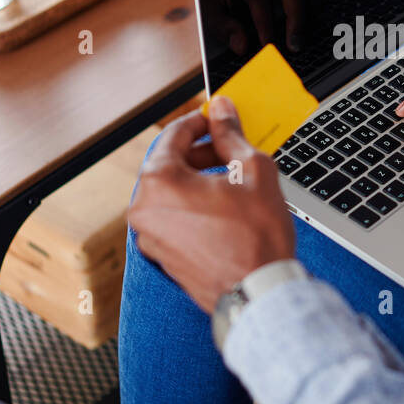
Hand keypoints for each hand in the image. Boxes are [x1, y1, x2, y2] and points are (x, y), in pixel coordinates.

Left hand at [128, 96, 294, 311]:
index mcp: (159, 183)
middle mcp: (145, 210)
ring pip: (171, 193)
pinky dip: (194, 207)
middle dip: (201, 153)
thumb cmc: (256, 237)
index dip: (201, 122)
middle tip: (230, 150)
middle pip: (169, 164)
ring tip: (233, 182)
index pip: (174, 135)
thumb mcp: (252, 170)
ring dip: (198, 181)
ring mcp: (151, 237)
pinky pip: (174, 219)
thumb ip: (230, 134)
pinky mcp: (163, 257)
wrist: (259, 292)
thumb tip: (222, 110)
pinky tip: (225, 209)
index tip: (218, 120)